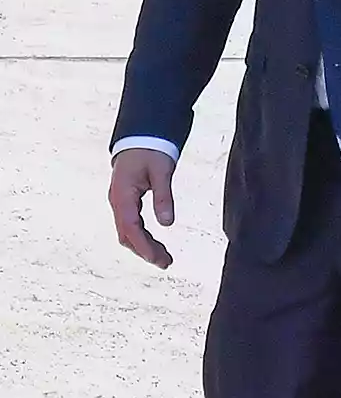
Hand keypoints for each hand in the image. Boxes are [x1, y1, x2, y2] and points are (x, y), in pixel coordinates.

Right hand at [109, 148, 175, 270]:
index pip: (131, 227)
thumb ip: (163, 196)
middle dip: (145, 250)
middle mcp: (117, 201)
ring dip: (143, 246)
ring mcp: (119, 201)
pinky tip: (154, 243)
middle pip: (127, 234)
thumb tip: (167, 222)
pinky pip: (130, 224)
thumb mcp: (161, 171)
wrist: (139, 135)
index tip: (157, 259)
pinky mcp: (125, 201)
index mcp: (123, 194)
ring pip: (128, 232)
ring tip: (163, 257)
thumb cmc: (150, 149)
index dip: (143, 246)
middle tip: (166, 262)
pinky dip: (142, 237)